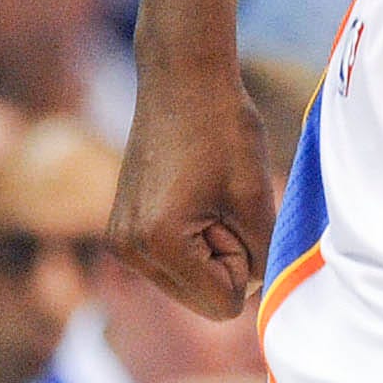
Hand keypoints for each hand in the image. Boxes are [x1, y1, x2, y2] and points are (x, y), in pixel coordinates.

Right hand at [108, 66, 276, 320]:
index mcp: (158, 244)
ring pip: (188, 283)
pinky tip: (189, 193)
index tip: (232, 210)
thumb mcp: (256, 200)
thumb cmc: (224, 129)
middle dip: (224, 260)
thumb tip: (257, 296)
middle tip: (218, 199)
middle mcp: (128, 251)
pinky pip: (171, 261)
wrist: (182, 77)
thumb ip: (263, 260)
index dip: (245, 261)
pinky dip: (190, 238)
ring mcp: (119, 241)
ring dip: (208, 249)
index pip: (225, 305)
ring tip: (204, 194)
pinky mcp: (120, 228)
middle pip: (203, 299)